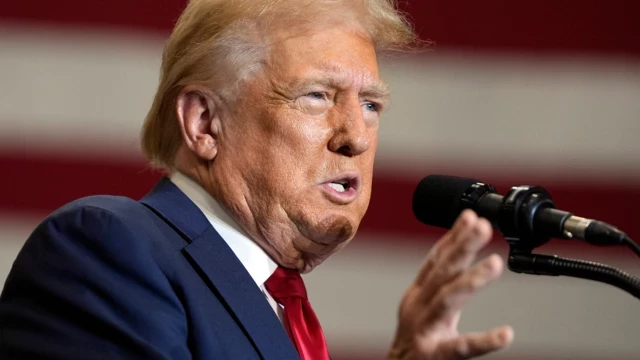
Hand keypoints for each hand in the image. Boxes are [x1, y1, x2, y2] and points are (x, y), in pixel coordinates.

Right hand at [388, 210, 513, 359]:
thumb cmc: (415, 342)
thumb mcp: (425, 306)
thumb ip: (444, 281)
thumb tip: (460, 249)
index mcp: (418, 294)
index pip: (436, 260)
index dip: (453, 237)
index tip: (472, 216)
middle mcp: (417, 307)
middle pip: (441, 272)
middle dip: (462, 246)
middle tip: (484, 226)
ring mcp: (423, 330)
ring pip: (447, 300)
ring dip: (471, 280)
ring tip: (495, 264)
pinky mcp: (432, 355)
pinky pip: (460, 347)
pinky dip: (482, 340)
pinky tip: (505, 334)